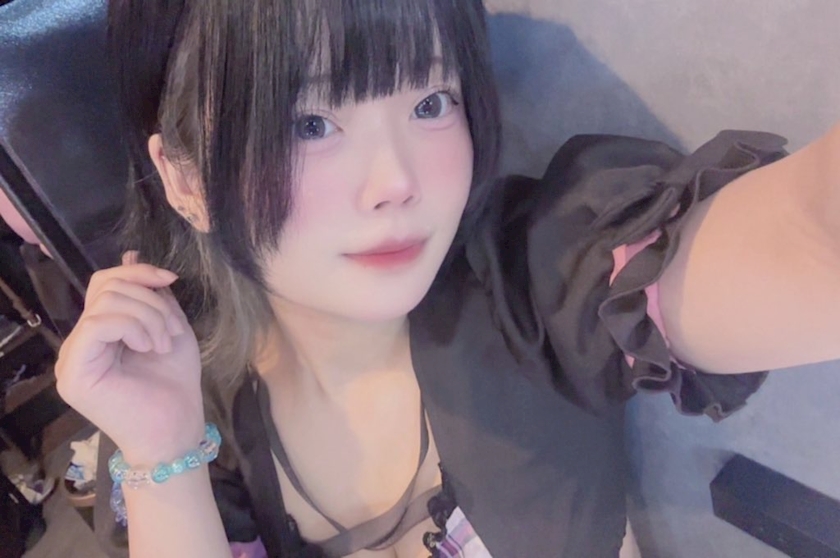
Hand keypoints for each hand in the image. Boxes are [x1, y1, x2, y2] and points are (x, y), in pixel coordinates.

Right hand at [55, 252, 204, 463]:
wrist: (177, 430)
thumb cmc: (175, 385)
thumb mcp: (169, 326)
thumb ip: (152, 295)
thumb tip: (131, 254)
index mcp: (101, 332)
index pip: (105, 283)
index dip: (137, 272)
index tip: (171, 280)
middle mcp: (80, 343)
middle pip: (105, 287)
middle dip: (149, 300)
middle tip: (171, 331)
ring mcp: (72, 359)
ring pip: (104, 303)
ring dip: (148, 316)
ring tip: (163, 343)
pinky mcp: (73, 373)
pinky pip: (96, 324)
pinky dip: (132, 326)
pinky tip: (148, 346)